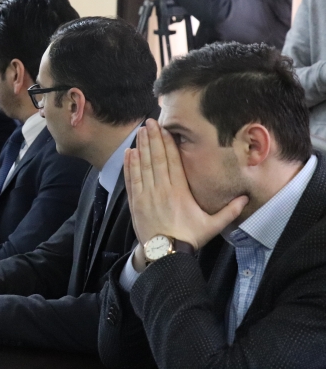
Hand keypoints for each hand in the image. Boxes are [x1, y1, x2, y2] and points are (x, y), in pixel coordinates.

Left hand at [125, 120, 248, 270]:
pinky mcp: (135, 202)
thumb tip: (246, 198)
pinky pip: (132, 180)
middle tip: (149, 122)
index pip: (172, 162)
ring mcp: (146, 195)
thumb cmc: (189, 238)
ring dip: (141, 147)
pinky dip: (130, 166)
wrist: (165, 254)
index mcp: (179, 192)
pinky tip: (129, 153)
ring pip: (143, 166)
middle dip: (153, 139)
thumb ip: (229, 210)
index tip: (164, 129)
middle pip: (156, 159)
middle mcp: (161, 190)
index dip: (168, 144)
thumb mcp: (212, 225)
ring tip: (140, 132)